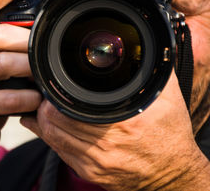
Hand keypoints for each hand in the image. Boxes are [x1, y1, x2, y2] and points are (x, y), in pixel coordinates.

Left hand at [21, 71, 209, 189]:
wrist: (174, 172)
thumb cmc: (169, 134)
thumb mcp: (166, 96)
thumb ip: (150, 68)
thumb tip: (139, 45)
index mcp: (120, 122)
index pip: (66, 107)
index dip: (53, 95)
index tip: (52, 85)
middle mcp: (105, 145)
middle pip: (53, 121)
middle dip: (45, 105)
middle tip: (46, 95)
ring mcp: (95, 162)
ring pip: (52, 137)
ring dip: (44, 121)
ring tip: (46, 108)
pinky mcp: (90, 172)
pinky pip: (59, 153)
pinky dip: (51, 137)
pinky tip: (49, 127)